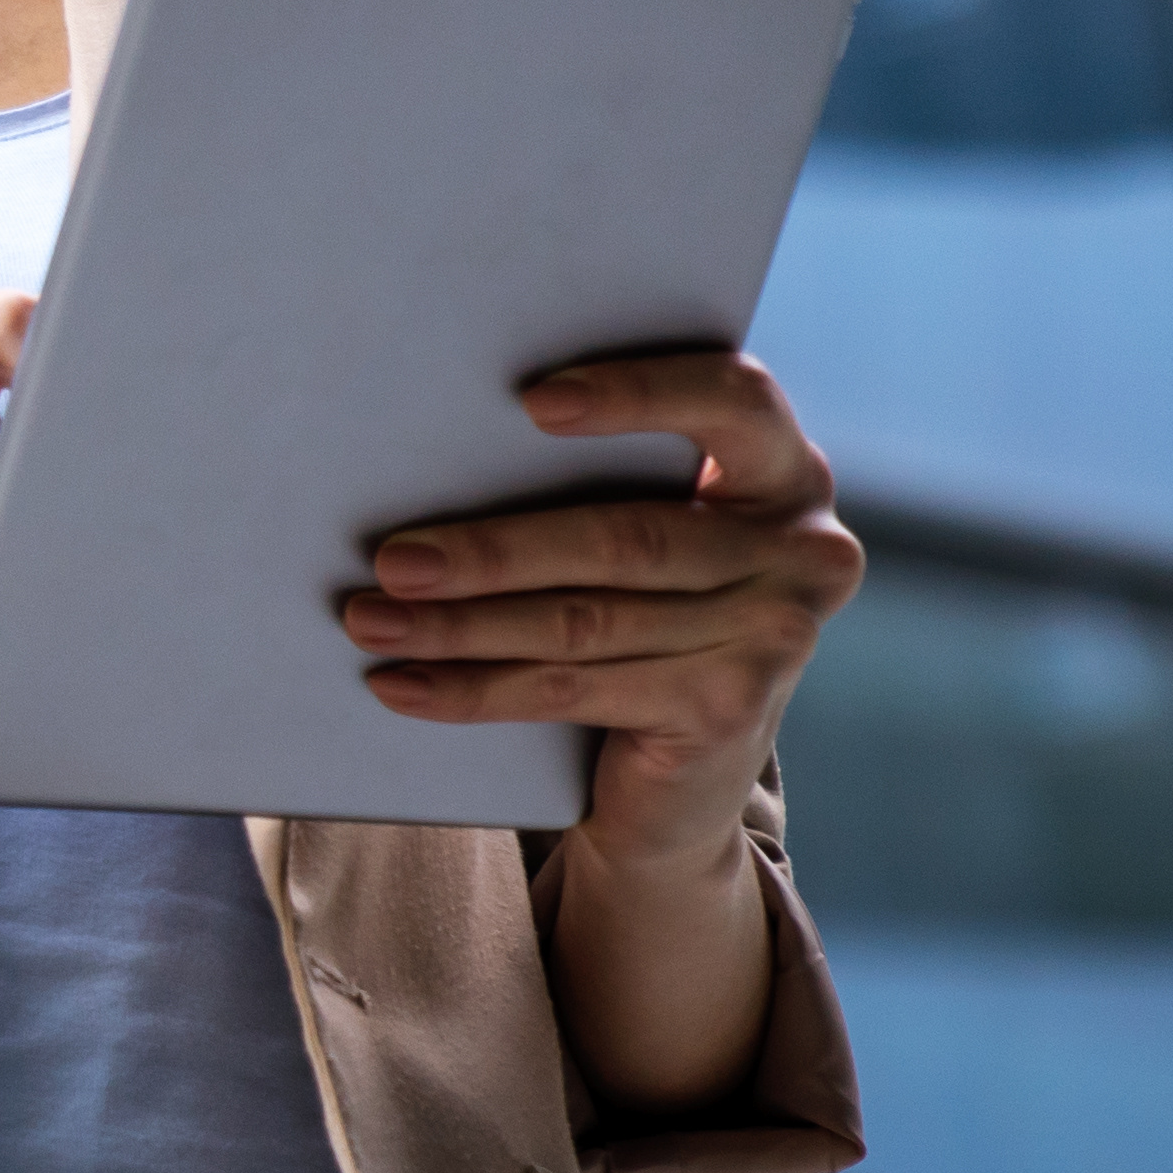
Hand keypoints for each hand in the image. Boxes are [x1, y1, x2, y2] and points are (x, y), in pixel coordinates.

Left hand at [335, 350, 863, 863]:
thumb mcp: (644, 539)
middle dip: (492, 548)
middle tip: (390, 559)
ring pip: (583, 620)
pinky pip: (572, 688)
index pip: (733, 400)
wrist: (683, 778)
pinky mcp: (728, 709)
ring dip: (458, 625)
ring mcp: (775, 636)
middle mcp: (802, 549)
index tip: (533, 402)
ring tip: (370, 620)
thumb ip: (596, 484)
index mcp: (783, 471)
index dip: (639, 395)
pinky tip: (402, 685)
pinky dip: (474, 688)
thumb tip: (431, 455)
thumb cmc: (640, 613)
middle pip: (626, 537)